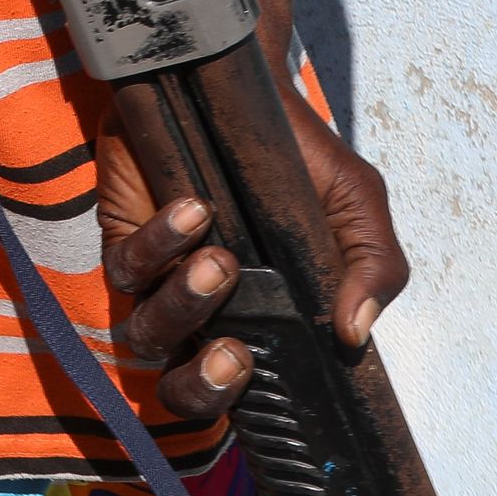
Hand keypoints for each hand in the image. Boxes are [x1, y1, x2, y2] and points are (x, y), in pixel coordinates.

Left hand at [97, 98, 409, 420]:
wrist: (247, 88)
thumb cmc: (302, 160)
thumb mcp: (354, 206)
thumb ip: (372, 266)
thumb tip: (355, 331)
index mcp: (260, 326)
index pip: (246, 399)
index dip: (250, 407)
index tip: (272, 386)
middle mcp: (204, 318)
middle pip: (182, 395)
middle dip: (204, 388)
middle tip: (237, 355)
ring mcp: (159, 281)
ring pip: (149, 333)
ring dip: (186, 305)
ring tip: (223, 262)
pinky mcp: (124, 237)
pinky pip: (127, 267)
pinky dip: (159, 244)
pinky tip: (195, 209)